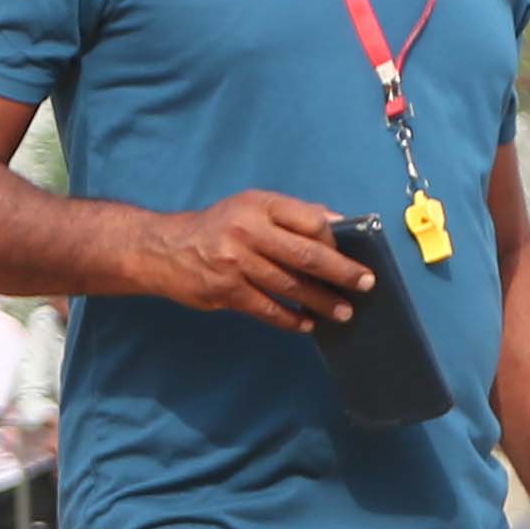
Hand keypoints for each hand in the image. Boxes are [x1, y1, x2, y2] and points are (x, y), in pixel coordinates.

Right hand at [136, 190, 373, 330]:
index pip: (310, 221)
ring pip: (290, 286)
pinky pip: (267, 308)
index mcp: (260, 205)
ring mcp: (236, 262)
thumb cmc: (217, 227)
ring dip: (321, 301)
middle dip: (341, 272)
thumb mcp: (251, 207)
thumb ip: (291, 214)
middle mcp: (248, 230)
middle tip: (366, 284)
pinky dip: (290, 319)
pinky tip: (307, 324)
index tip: (352, 252)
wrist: (164, 249)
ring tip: (344, 311)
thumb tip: (337, 224)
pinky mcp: (226, 290)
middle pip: (306, 255)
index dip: (335, 239)